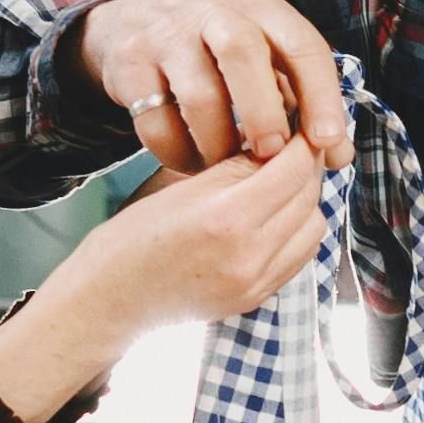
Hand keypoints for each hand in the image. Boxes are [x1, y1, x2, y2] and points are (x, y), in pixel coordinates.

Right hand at [0, 140, 323, 422]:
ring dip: (305, 198)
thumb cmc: (130, 237)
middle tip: (290, 144)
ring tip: (280, 181)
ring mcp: (256, 282)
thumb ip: (231, 164)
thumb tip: (274, 138)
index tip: (295, 122)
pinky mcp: (258, 298)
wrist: (109, 300)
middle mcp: (249, 255)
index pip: (292, 167)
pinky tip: (275, 214)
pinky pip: (302, 254)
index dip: (299, 139)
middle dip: (305, 164)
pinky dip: (298, 229)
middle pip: (308, 194)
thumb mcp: (177, 185)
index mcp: (224, 218)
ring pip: (314, 225)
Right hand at [68, 0, 352, 177]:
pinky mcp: (129, 63)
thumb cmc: (217, 53)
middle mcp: (215, 13)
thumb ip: (303, 103)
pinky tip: (189, 162)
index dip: (320, 96)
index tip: (326, 142)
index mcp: (262, 11)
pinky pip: (155, 118)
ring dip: (217, 143)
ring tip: (226, 168)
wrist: (132, 24)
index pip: (302, 46)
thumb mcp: (264, 60)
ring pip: (199, 94)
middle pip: (243, 54)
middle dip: (263, 112)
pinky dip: (176, 150)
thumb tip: (339, 157)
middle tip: (269, 155)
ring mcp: (167, 35)